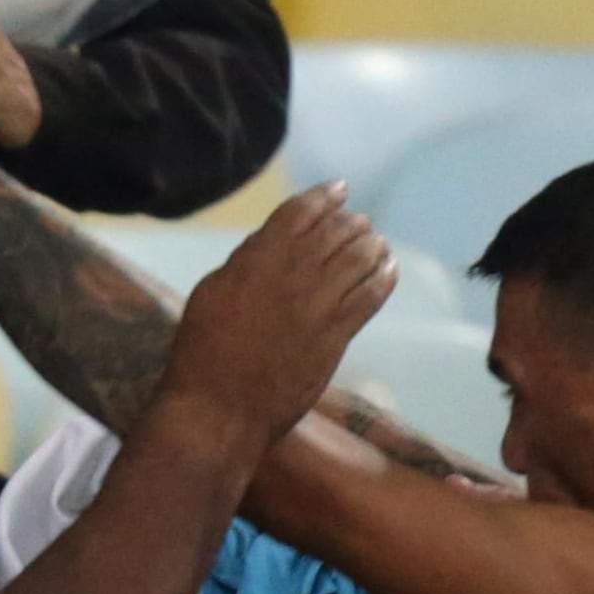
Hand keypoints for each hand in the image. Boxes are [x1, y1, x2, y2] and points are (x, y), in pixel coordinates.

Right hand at [164, 185, 396, 444]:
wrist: (223, 404)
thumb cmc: (203, 349)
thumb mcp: (212, 291)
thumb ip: (244, 264)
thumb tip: (269, 248)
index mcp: (257, 258)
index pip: (299, 213)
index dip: (324, 197)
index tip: (340, 189)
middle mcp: (293, 273)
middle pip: (335, 232)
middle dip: (351, 221)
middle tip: (360, 221)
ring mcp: (320, 304)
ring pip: (359, 260)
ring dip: (372, 245)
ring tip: (378, 242)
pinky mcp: (338, 334)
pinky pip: (371, 297)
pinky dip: (384, 278)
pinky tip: (389, 270)